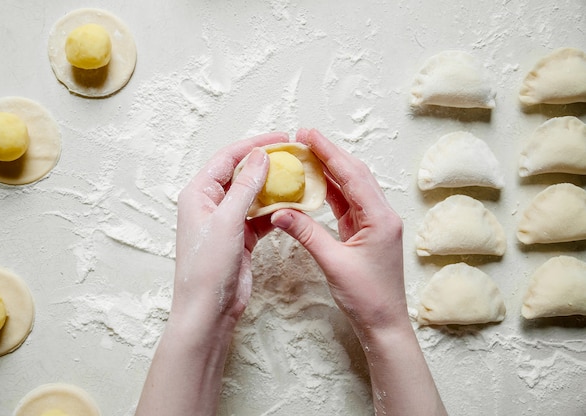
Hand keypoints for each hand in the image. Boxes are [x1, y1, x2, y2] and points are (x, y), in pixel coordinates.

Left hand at [171, 132, 287, 328]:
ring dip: (273, 188)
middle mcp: (210, 204)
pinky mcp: (240, 238)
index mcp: (198, 193)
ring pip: (253, 195)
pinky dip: (276, 211)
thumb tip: (260, 157)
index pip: (228, 158)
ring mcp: (226, 221)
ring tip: (297, 178)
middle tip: (293, 156)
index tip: (281, 138)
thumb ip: (245, 187)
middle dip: (266, 164)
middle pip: (241, 174)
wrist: (208, 311)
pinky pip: (260, 216)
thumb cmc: (207, 268)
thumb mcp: (227, 221)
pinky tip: (293, 206)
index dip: (254, 145)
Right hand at [271, 129, 445, 414]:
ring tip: (306, 155)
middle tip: (304, 137)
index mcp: (380, 218)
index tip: (307, 134)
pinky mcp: (367, 232)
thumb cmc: (367, 298)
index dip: (328, 152)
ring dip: (330, 170)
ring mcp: (375, 223)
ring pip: (351, 188)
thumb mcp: (333, 263)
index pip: (351, 175)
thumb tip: (279, 211)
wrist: (384, 324)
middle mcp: (381, 215)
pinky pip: (348, 204)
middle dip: (329, 154)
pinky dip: (331, 192)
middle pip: (354, 175)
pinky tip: (316, 183)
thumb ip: (306, 233)